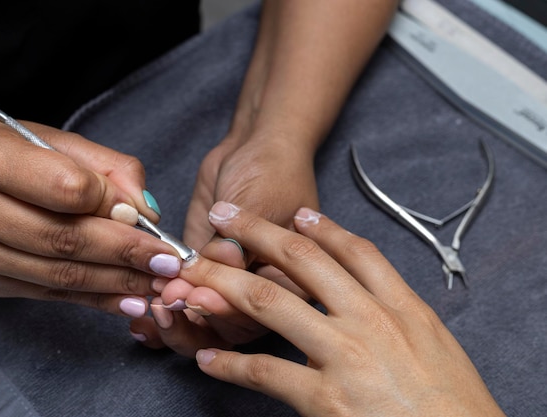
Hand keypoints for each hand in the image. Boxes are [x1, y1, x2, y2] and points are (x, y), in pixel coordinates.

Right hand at [0, 121, 181, 315]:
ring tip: (159, 285)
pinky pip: (52, 294)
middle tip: (170, 263)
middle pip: (66, 239)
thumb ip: (106, 167)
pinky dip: (96, 300)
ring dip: (118, 283)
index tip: (144, 217)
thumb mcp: (52, 140)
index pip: (66, 188)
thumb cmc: (5, 155)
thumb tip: (145, 210)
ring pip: (61, 275)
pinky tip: (129, 301)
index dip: (112, 205)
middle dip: (127, 254)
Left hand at [130, 136, 315, 352]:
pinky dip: (161, 316)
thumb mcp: (261, 201)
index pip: (259, 314)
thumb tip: (220, 264)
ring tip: (149, 306)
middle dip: (193, 317)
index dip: (226, 311)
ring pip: (202, 325)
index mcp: (290, 282)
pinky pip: (182, 304)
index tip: (197, 297)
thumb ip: (241, 239)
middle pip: (228, 329)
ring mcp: (227, 285)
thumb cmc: (271, 171)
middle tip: (166, 297)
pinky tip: (141, 320)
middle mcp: (260, 292)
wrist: (253, 147)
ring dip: (173, 322)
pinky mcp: (199, 275)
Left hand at [182, 202, 503, 416]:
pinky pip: (265, 371)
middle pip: (302, 262)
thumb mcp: (437, 346)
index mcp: (402, 308)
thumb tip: (370, 297)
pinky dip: (232, 364)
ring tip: (195, 273)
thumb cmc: (455, 407)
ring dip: (226, 283)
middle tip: (226, 215)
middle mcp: (369, 321)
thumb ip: (401, 316)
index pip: (357, 253)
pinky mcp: (324, 399)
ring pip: (270, 302)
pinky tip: (209, 357)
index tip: (299, 212)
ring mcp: (344, 356)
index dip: (323, 228)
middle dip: (257, 232)